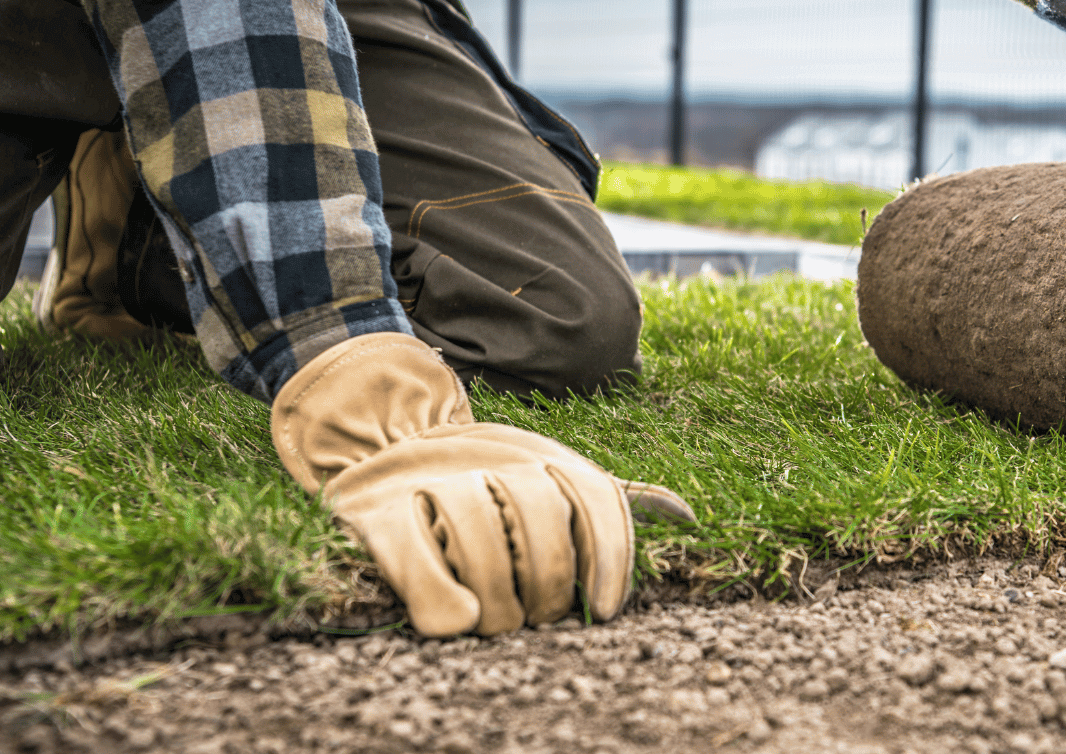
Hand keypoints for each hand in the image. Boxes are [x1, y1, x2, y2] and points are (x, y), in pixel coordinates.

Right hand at [271, 333, 693, 636]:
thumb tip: (689, 516)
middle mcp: (494, 456)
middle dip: (548, 583)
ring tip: (498, 622)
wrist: (377, 442)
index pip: (595, 497)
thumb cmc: (480, 478)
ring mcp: (433, 478)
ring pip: (481, 540)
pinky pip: (415, 560)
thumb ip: (608, 503)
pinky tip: (460, 622)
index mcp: (542, 452)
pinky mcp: (377, 510)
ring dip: (497, 598)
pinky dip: (439, 597)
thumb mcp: (548, 478)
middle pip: (541, 519)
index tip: (605, 610)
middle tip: (540, 618)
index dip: (609, 555)